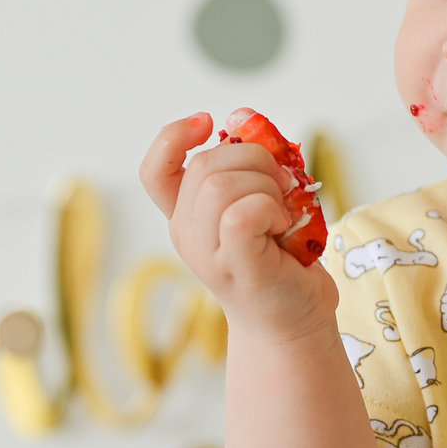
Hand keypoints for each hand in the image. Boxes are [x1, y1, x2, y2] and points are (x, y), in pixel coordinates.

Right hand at [140, 113, 337, 345]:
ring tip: (282, 212)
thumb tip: (245, 122)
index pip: (155, 170)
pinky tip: (283, 227)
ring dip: (267, 187)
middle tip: (282, 186)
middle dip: (254, 160)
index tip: (208, 123)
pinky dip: (271, 208)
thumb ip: (246, 170)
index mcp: (186, 217)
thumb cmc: (281, 264)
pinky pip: (242, 213)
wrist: (292, 325)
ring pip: (221, 185)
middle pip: (204, 165)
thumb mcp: (258, 205)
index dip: (173, 137)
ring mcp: (207, 253)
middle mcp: (186, 234)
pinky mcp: (235, 265)